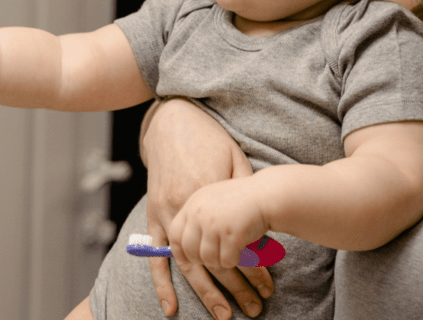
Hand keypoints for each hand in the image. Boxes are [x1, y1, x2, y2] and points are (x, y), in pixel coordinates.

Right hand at [142, 98, 273, 318]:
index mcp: (209, 196)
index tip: (269, 285)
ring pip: (187, 264)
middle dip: (234, 290)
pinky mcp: (153, 216)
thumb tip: (263, 221)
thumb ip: (243, 190)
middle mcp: (186, 211)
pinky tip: (171, 307)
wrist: (172, 122)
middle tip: (253, 310)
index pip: (234, 242)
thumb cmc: (209, 140)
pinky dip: (163, 283)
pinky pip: (156, 256)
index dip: (253, 267)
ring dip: (205, 293)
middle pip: (213, 261)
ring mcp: (166, 215)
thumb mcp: (234, 160)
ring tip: (223, 315)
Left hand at [168, 178, 268, 268]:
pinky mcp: (230, 234)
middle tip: (218, 256)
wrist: (267, 194)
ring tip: (233, 250)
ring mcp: (214, 223)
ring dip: (221, 260)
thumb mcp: (212, 201)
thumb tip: (179, 248)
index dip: (182, 251)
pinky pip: (226, 260)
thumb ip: (196, 218)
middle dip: (203, 260)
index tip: (192, 259)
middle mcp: (199, 213)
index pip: (176, 235)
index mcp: (193, 204)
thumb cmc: (242, 200)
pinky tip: (243, 249)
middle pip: (190, 251)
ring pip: (208, 259)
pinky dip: (235, 260)